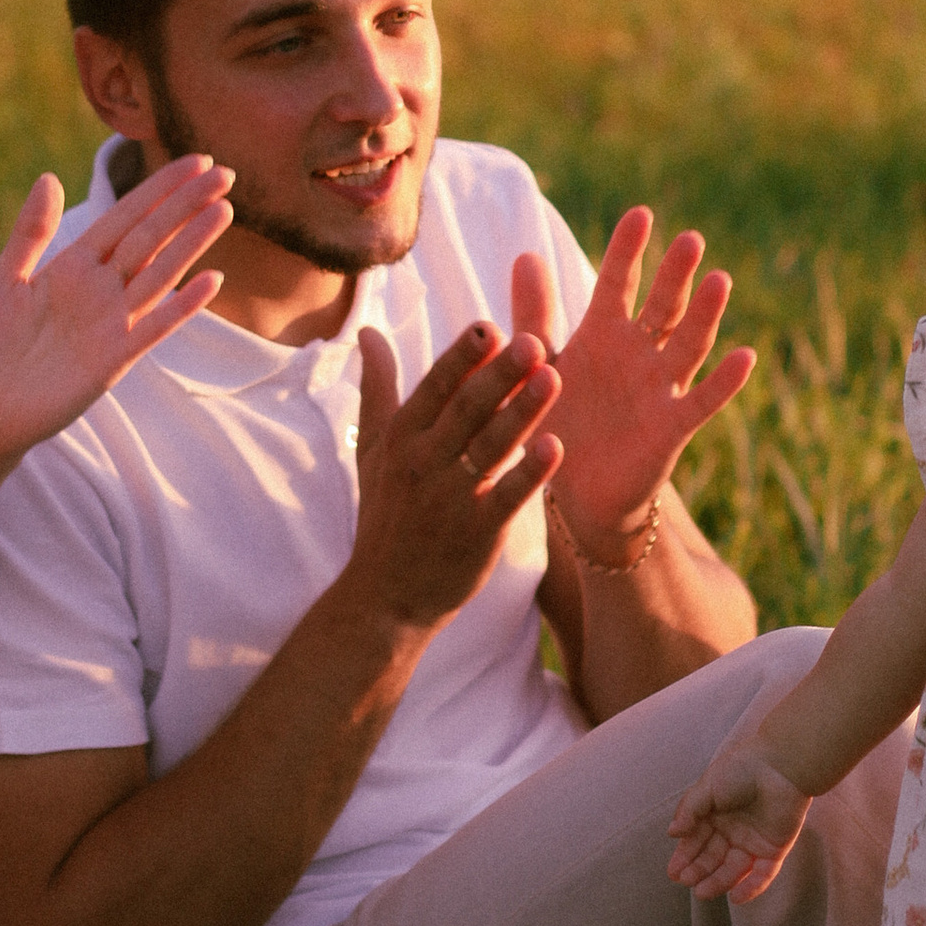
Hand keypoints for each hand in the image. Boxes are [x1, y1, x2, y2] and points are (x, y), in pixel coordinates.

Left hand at [0, 155, 232, 460]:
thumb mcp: (6, 278)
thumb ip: (31, 231)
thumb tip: (49, 176)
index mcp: (75, 264)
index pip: (126, 216)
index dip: (160, 189)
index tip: (196, 160)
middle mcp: (101, 288)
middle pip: (151, 238)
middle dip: (186, 206)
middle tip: (226, 173)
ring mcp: (111, 322)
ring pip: (160, 274)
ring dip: (192, 243)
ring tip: (224, 210)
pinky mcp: (114, 360)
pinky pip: (153, 328)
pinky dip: (181, 306)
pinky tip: (210, 281)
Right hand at [342, 322, 562, 635]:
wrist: (386, 597)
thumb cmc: (384, 514)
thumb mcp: (371, 448)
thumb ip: (377, 387)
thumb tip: (369, 330)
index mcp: (401, 437)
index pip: (434, 387)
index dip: (462, 358)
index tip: (488, 327)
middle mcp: (424, 463)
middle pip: (467, 410)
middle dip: (499, 375)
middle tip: (533, 340)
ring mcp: (451, 499)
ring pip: (491, 446)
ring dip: (523, 412)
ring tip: (553, 378)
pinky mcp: (478, 532)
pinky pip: (507, 497)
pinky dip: (530, 473)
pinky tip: (556, 447)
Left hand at [513, 211, 754, 553]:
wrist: (577, 492)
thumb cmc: (561, 419)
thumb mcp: (541, 363)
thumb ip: (534, 313)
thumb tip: (524, 252)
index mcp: (602, 333)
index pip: (617, 283)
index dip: (627, 251)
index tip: (640, 214)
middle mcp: (638, 353)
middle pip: (662, 306)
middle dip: (675, 274)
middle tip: (689, 239)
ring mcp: (660, 387)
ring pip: (688, 343)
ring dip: (705, 314)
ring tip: (720, 279)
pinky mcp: (672, 427)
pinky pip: (703, 401)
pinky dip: (724, 381)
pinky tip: (744, 356)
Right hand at [667, 732, 811, 902]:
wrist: (781, 765)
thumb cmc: (742, 768)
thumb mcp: (707, 786)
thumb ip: (689, 810)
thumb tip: (672, 832)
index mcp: (716, 813)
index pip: (696, 840)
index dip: (685, 856)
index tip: (673, 872)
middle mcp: (733, 830)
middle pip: (713, 857)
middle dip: (699, 870)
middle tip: (685, 881)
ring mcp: (754, 841)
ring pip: (734, 869)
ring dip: (718, 882)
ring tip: (702, 893)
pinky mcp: (775, 849)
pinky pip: (763, 874)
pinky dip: (751, 887)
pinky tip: (735, 898)